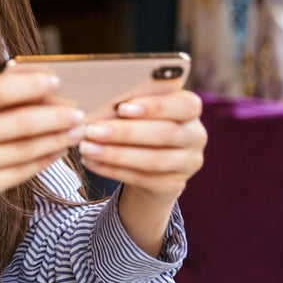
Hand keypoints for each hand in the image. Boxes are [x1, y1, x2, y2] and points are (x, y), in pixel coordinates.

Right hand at [0, 71, 86, 230]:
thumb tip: (30, 88)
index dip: (31, 83)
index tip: (56, 79)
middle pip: (20, 122)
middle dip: (56, 116)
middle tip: (79, 112)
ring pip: (25, 150)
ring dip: (56, 140)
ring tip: (75, 132)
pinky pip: (19, 174)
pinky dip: (42, 161)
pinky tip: (54, 152)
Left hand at [76, 89, 206, 255]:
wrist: (151, 163)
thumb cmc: (140, 122)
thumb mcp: (140, 110)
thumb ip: (130, 102)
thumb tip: (98, 98)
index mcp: (190, 109)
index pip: (185, 105)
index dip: (155, 106)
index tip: (122, 107)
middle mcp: (196, 136)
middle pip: (165, 133)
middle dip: (124, 132)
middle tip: (91, 130)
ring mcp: (188, 163)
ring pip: (153, 160)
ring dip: (115, 154)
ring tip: (86, 148)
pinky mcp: (173, 185)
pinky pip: (142, 178)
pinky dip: (112, 169)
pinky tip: (91, 162)